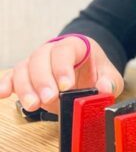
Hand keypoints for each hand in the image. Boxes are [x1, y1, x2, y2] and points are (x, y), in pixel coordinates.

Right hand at [0, 35, 122, 116]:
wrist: (85, 67)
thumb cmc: (95, 70)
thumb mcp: (109, 75)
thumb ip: (109, 82)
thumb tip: (104, 88)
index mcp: (75, 46)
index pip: (65, 51)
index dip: (63, 67)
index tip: (66, 86)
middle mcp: (52, 50)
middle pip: (40, 58)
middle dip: (43, 80)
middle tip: (48, 98)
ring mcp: (37, 62)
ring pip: (24, 68)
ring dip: (25, 87)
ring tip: (32, 105)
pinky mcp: (26, 75)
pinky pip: (12, 76)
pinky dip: (5, 83)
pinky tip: (3, 94)